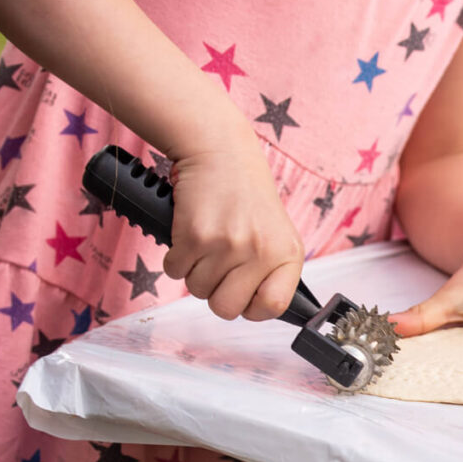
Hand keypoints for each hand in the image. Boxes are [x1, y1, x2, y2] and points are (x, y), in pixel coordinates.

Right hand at [163, 140, 304, 320]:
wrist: (221, 153)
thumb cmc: (247, 196)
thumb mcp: (277, 234)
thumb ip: (272, 271)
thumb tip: (260, 308)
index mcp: (288, 254)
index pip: (273, 306)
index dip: (252, 308)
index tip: (245, 296)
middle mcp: (262, 252)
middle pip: (227, 308)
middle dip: (216, 293)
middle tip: (218, 267)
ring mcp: (229, 245)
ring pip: (197, 290)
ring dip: (195, 271)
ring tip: (208, 243)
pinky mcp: (196, 237)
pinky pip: (175, 271)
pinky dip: (176, 257)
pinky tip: (191, 234)